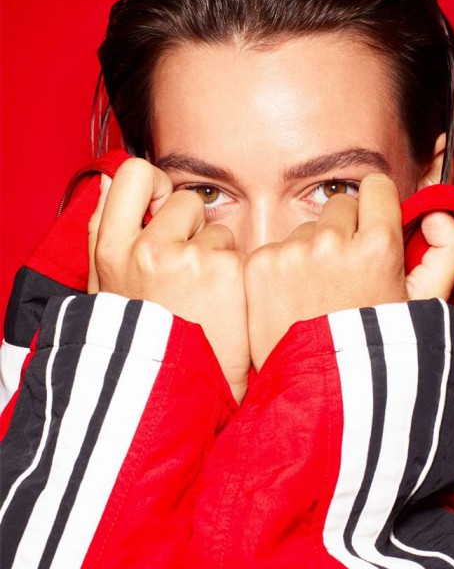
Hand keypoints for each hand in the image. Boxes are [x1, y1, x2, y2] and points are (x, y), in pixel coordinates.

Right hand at [88, 159, 249, 402]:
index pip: (132, 174)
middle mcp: (148, 249)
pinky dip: (235, 277)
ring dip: (216, 255)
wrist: (174, 394)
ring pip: (217, 229)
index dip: (154, 184)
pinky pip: (238, 252)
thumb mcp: (107, 290)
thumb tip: (105, 183)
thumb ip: (102, 233)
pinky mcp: (226, 272)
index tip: (162, 207)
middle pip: (185, 199)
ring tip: (203, 298)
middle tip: (187, 267)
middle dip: (192, 225)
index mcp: (112, 250)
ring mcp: (189, 259)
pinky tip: (222, 308)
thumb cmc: (141, 340)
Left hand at [244, 174, 453, 368]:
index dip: (377, 209)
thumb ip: (450, 250)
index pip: (375, 186)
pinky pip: (277, 247)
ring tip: (319, 295)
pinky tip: (293, 301)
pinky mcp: (259, 266)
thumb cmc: (379, 349)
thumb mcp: (428, 304)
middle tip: (346, 277)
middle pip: (339, 205)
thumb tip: (437, 213)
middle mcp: (331, 242)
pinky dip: (283, 268)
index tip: (372, 232)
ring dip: (313, 251)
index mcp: (377, 245)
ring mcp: (290, 253)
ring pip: (307, 228)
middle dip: (345, 232)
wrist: (324, 393)